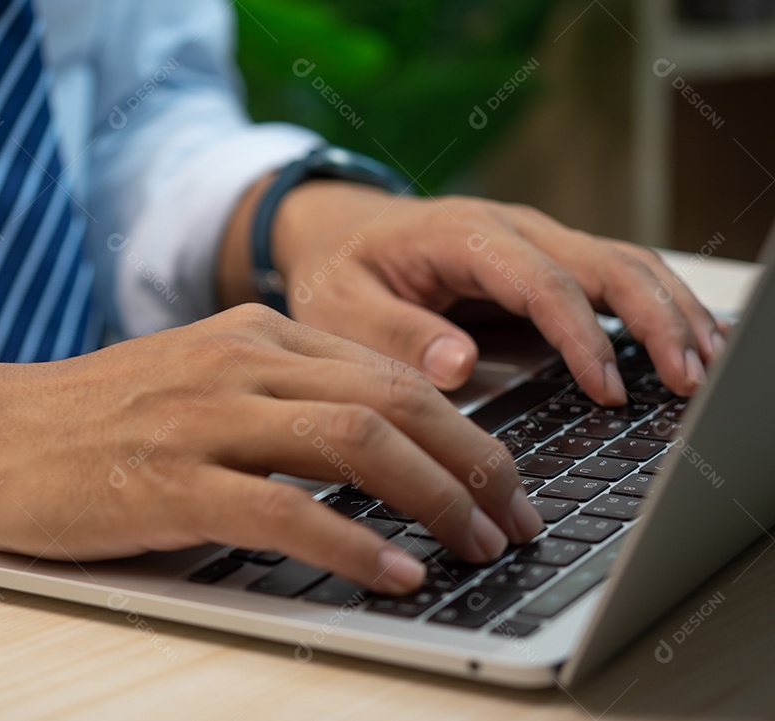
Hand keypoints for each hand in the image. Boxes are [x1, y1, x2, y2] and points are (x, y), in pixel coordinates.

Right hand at [0, 305, 543, 593]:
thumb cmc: (97, 417)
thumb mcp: (201, 379)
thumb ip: (283, 394)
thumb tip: (382, 437)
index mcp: (257, 337)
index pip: (392, 372)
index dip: (469, 428)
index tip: (505, 478)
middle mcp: (240, 365)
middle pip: (396, 401)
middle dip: (476, 463)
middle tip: (519, 516)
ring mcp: (205, 420)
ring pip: (358, 444)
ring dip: (436, 498)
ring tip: (481, 546)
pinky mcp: (169, 483)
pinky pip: (287, 512)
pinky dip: (354, 544)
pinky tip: (398, 573)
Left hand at [268, 181, 723, 404]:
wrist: (339, 234)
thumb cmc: (339, 272)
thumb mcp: (339, 306)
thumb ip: (393, 334)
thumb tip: (459, 366)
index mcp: (461, 235)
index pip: (540, 281)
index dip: (581, 335)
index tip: (608, 389)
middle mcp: (510, 229)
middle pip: (605, 263)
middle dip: (654, 319)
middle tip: (686, 382)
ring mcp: (534, 243)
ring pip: (624, 264)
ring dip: (670, 312)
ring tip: (702, 369)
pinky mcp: (543, 264)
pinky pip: (611, 279)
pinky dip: (653, 310)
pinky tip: (681, 347)